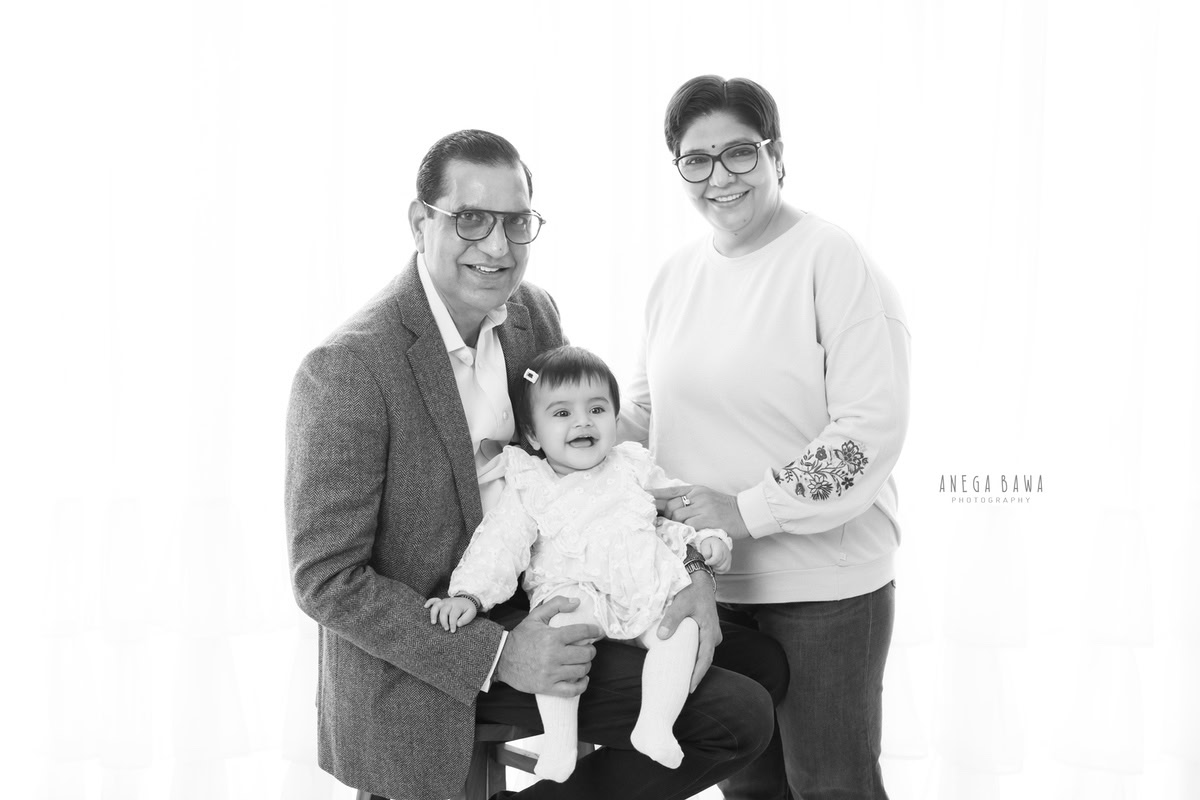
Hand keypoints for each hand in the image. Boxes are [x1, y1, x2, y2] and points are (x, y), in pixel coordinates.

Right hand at [424, 596, 475, 632]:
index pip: (453, 615)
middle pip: (444, 611)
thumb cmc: (468, 609)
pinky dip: (429, 602)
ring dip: (434, 614)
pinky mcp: (441, 601)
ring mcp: (445, 601)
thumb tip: (458, 624)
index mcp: (458, 605)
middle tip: (446, 629)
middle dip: (444, 621)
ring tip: (433, 623)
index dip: (452, 624)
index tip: (453, 631)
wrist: (467, 599)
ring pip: (437, 606)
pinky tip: (425, 607)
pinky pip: (433, 600)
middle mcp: (450, 602)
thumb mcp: (471, 613)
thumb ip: (466, 619)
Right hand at [494, 596, 600, 697]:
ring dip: (586, 665)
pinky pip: (572, 690)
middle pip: (585, 654)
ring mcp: (551, 673)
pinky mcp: (547, 687)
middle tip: (588, 648)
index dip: (594, 631)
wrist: (501, 659)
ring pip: (581, 671)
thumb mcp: (536, 616)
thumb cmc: (521, 637)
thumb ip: (556, 604)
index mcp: (552, 637)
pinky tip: (582, 678)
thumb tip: (576, 602)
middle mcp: (553, 655)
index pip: (582, 632)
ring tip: (583, 661)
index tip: (598, 632)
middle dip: (591, 650)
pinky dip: (582, 685)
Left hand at [650, 485, 750, 539]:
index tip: (642, 495)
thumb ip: (689, 500)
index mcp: (695, 489)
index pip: (670, 490)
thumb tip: (669, 508)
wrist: (744, 513)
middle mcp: (697, 496)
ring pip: (678, 516)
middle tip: (661, 524)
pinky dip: (684, 531)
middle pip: (671, 506)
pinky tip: (685, 535)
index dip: (655, 494)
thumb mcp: (705, 497)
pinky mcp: (708, 519)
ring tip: (674, 531)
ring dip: (674, 525)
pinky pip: (688, 526)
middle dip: (664, 516)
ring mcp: (703, 507)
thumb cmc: (724, 508)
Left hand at [657, 573, 721, 691]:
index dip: (697, 675)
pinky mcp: (706, 631)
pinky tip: (683, 662)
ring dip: (694, 666)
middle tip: (682, 690)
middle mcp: (713, 636)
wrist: (700, 581)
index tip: (689, 688)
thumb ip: (672, 620)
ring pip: (703, 654)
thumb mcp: (680, 604)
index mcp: (710, 632)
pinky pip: (700, 648)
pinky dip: (693, 656)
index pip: (705, 659)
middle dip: (695, 675)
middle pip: (704, 660)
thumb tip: (662, 637)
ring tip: (681, 680)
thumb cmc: (692, 592)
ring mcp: (711, 634)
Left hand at [698, 536, 731, 573]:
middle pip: (719, 564)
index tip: (706, 562)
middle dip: (712, 565)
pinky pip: (725, 569)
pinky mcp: (729, 561)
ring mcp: (729, 557)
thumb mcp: (705, 545)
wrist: (715, 542)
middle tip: (708, 561)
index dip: (710, 562)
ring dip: (715, 568)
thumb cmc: (709, 544)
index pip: (717, 558)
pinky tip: (715, 567)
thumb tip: (708, 561)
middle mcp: (726, 552)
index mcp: (720, 547)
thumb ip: (706, 553)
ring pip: (722, 568)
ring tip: (711, 564)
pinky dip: (720, 570)